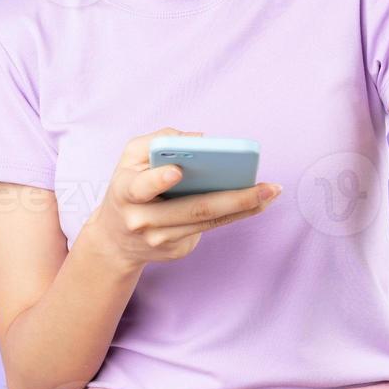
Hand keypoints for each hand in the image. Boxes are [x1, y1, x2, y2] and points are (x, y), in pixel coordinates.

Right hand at [84, 126, 282, 271]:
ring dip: (246, 207)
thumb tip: (198, 138)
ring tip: (272, 191)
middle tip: (267, 186)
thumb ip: (158, 140)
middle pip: (194, 209)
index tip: (177, 171)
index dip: (158, 180)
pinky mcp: (177, 250)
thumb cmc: (129, 186)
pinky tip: (258, 202)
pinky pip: (210, 229)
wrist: (115, 240)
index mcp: (126, 193)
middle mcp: (143, 221)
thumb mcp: (130, 158)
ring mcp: (161, 240)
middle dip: (234, 197)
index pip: (141, 187)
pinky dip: (236, 214)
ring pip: (209, 222)